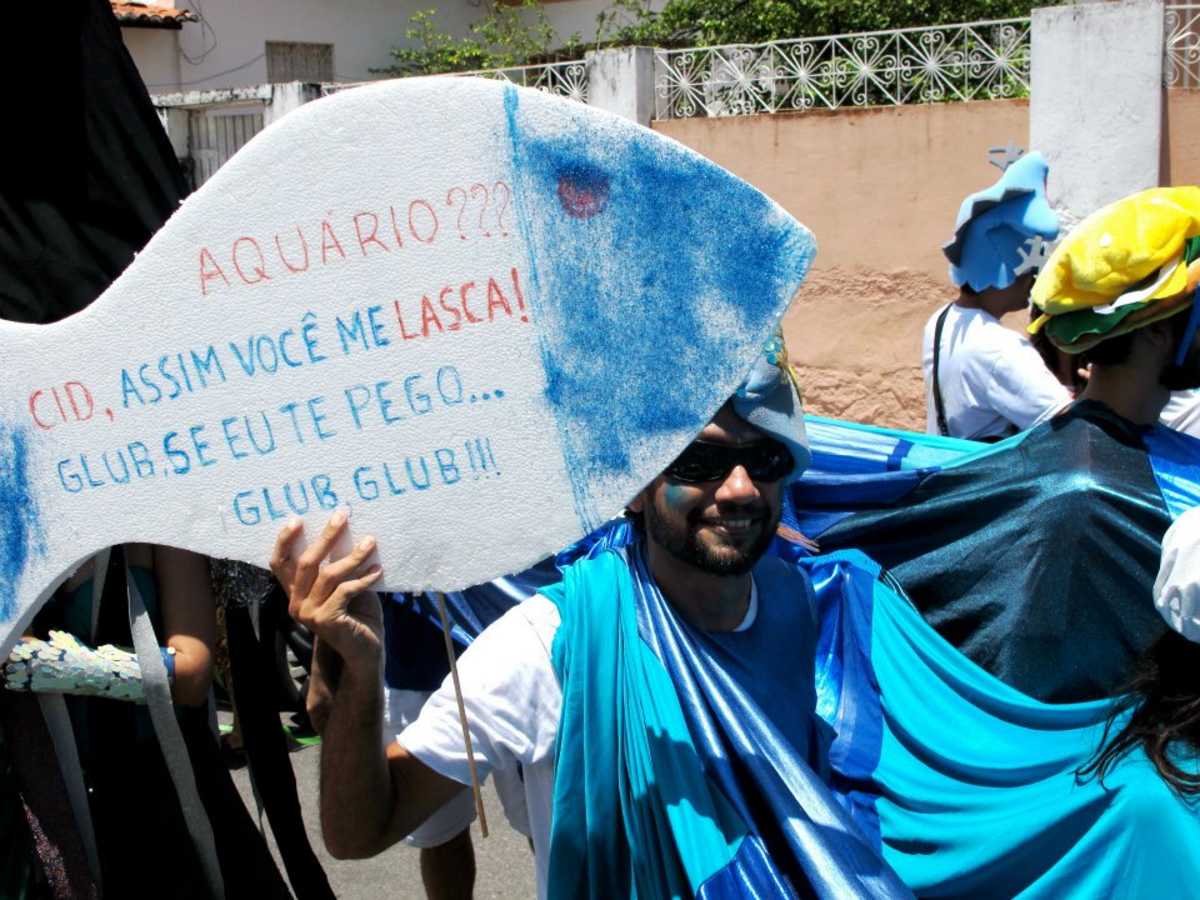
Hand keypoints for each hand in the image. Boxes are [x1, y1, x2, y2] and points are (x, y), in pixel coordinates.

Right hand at [271, 512, 383, 664]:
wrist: (364, 649)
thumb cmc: (356, 612)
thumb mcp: (343, 584)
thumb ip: (336, 564)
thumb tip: (345, 529)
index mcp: (296, 592)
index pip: (279, 563)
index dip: (284, 540)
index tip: (297, 518)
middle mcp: (296, 603)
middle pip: (306, 562)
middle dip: (326, 536)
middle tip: (343, 515)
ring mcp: (309, 613)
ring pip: (328, 574)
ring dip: (353, 556)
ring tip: (371, 542)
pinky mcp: (326, 620)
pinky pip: (346, 590)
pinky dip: (364, 578)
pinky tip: (378, 569)